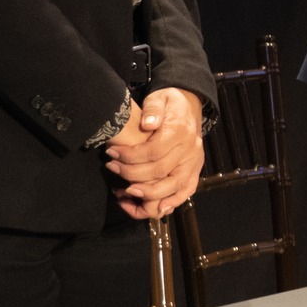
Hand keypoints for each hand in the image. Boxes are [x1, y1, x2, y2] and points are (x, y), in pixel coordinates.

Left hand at [106, 87, 205, 219]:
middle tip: (111, 168)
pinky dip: (172, 202)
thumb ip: (153, 110)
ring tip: (126, 192)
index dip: (129, 156)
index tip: (111, 154)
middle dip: (131, 174)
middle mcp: (190, 150)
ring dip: (148, 193)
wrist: (190, 106)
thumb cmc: (170, 104)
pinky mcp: (195, 171)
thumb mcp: (160, 98)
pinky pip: (186, 191)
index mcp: (180, 132)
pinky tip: (155, 208)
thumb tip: (147, 124)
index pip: (153, 151)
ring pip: (173, 186)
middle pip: (160, 171)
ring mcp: (194, 163)